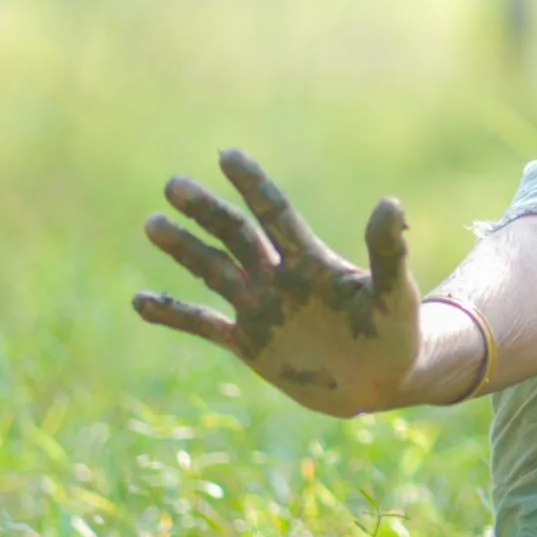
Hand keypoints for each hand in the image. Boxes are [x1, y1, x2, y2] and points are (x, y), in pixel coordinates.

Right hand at [133, 149, 426, 416]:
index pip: (275, 214)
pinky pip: (203, 324)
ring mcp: (260, 309)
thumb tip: (390, 203)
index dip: (254, 185)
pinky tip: (140, 302)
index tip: (227, 156)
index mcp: (312, 260)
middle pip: (236, 235)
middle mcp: (279, 277)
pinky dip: (173, 314)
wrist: (382, 380)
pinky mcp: (249, 343)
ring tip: (153, 224)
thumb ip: (387, 253)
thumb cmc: (396, 331)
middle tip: (173, 187)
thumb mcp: (394, 293)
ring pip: (213, 270)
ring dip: (184, 249)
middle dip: (206, 212)